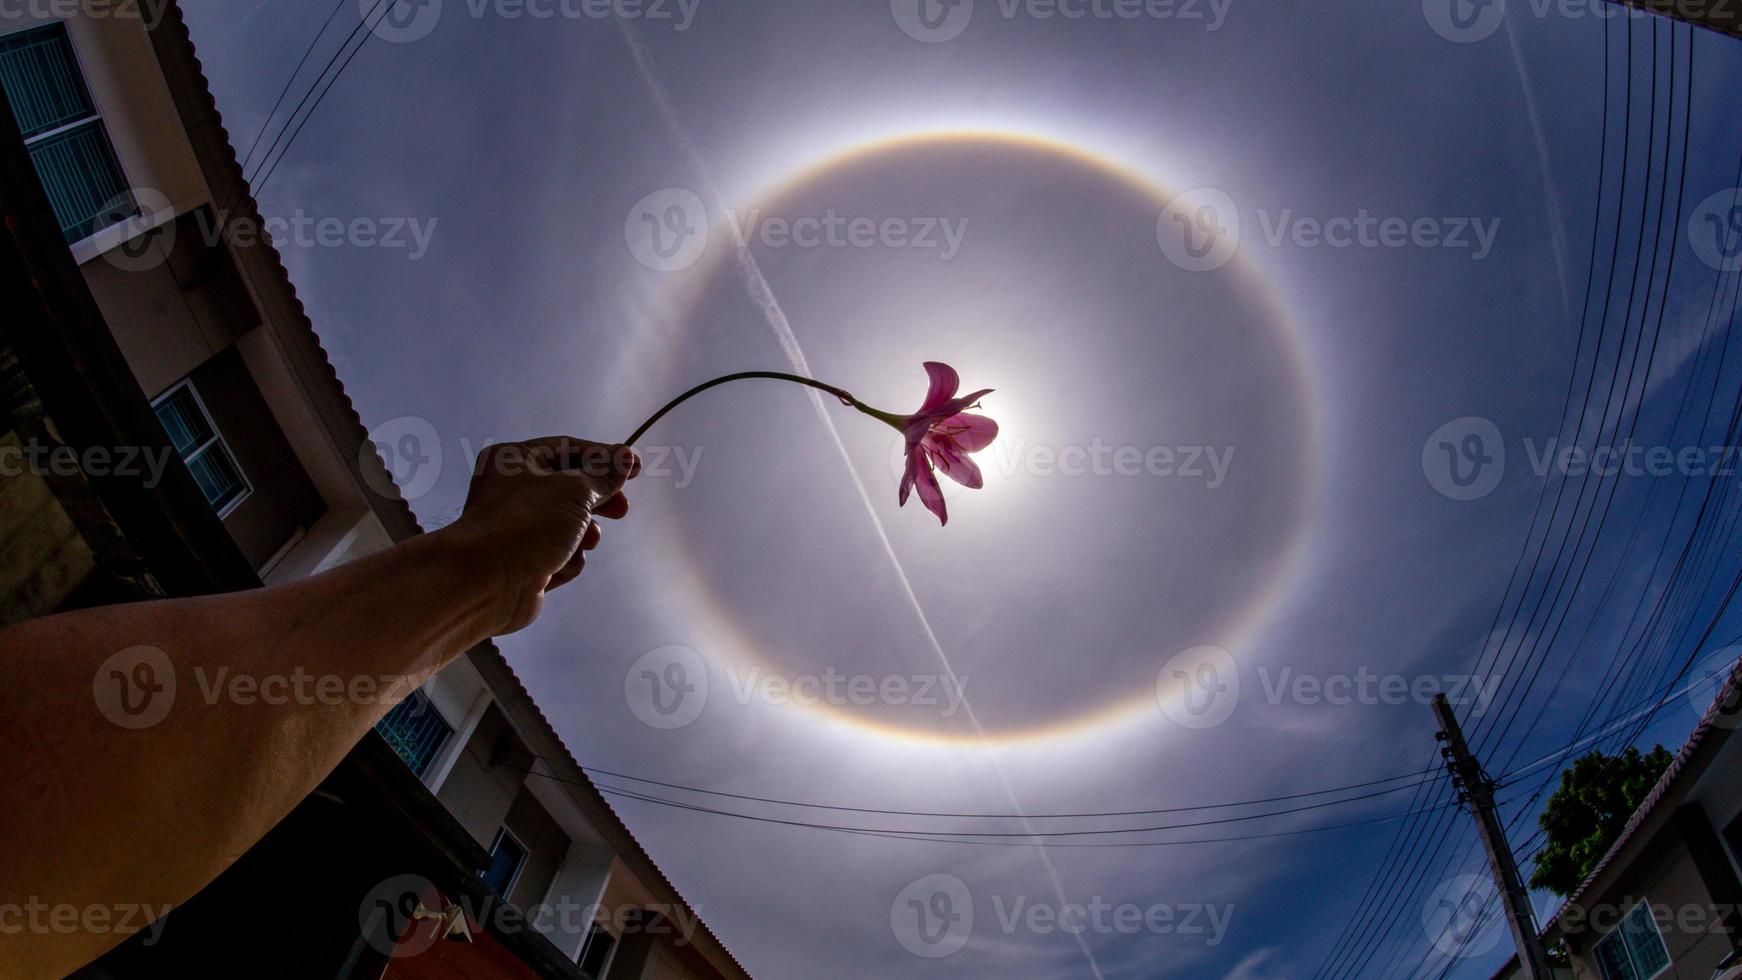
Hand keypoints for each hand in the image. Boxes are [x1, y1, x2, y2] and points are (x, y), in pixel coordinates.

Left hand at [441, 436, 638, 635]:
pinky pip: (560, 552)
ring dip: (583, 534)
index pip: (568, 448)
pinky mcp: (524, 560)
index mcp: (513, 460)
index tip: (636, 466)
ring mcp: (517, 527)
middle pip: (569, 487)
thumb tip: (625, 458)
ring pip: (568, 523)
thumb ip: (604, 475)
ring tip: (586, 540)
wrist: (487, 582)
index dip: (605, 456)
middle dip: (597, 500)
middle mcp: (510, 490)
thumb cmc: (526, 524)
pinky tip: (558, 565)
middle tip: (622, 508)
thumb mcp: (575, 490)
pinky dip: (567, 559)